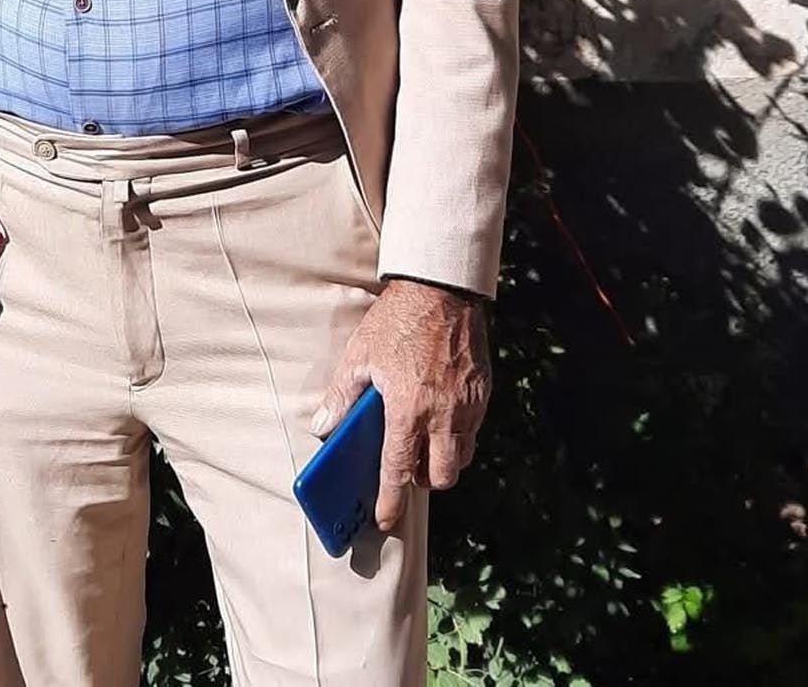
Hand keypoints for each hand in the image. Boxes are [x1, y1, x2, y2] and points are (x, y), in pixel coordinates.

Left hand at [311, 277, 490, 531]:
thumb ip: (342, 395)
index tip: (385, 520)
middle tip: (405, 467)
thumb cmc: (396, 320)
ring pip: (462, 457)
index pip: (398, 470)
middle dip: (422, 481)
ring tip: (422, 440)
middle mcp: (442, 414)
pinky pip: (474, 431)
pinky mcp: (483, 393)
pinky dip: (458, 435)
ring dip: (442, 460)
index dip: (391, 501)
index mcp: (408, 408)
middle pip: (440, 477)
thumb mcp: (359, 354)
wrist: (441, 288)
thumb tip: (323, 427)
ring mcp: (468, 405)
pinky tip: (440, 415)